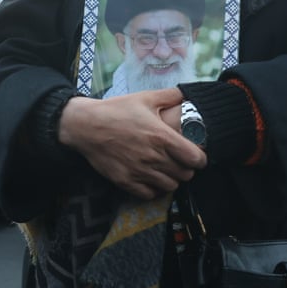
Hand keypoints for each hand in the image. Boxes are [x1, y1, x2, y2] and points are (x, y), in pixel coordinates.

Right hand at [58, 88, 207, 199]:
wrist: (86, 125)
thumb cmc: (117, 110)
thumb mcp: (145, 98)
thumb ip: (170, 96)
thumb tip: (187, 93)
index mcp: (162, 137)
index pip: (195, 158)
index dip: (200, 158)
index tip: (197, 154)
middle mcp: (153, 157)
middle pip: (185, 175)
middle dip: (187, 168)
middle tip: (181, 161)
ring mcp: (139, 171)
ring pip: (170, 186)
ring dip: (172, 179)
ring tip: (167, 170)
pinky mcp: (126, 182)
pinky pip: (150, 194)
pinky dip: (155, 189)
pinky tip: (152, 179)